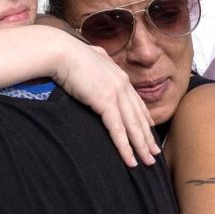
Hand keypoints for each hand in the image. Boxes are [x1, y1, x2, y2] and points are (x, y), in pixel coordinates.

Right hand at [52, 42, 158, 166]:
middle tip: (154, 154)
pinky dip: (125, 147)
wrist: (60, 52)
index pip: (136, 102)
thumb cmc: (69, 54)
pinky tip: (130, 159)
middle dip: (147, 138)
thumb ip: (98, 62)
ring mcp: (116, 93)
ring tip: (147, 162)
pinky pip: (118, 129)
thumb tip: (97, 58)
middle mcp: (122, 84)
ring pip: (133, 126)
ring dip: (141, 147)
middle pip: (139, 117)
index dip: (144, 119)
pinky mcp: (105, 101)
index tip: (149, 131)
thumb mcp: (90, 58)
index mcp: (119, 76)